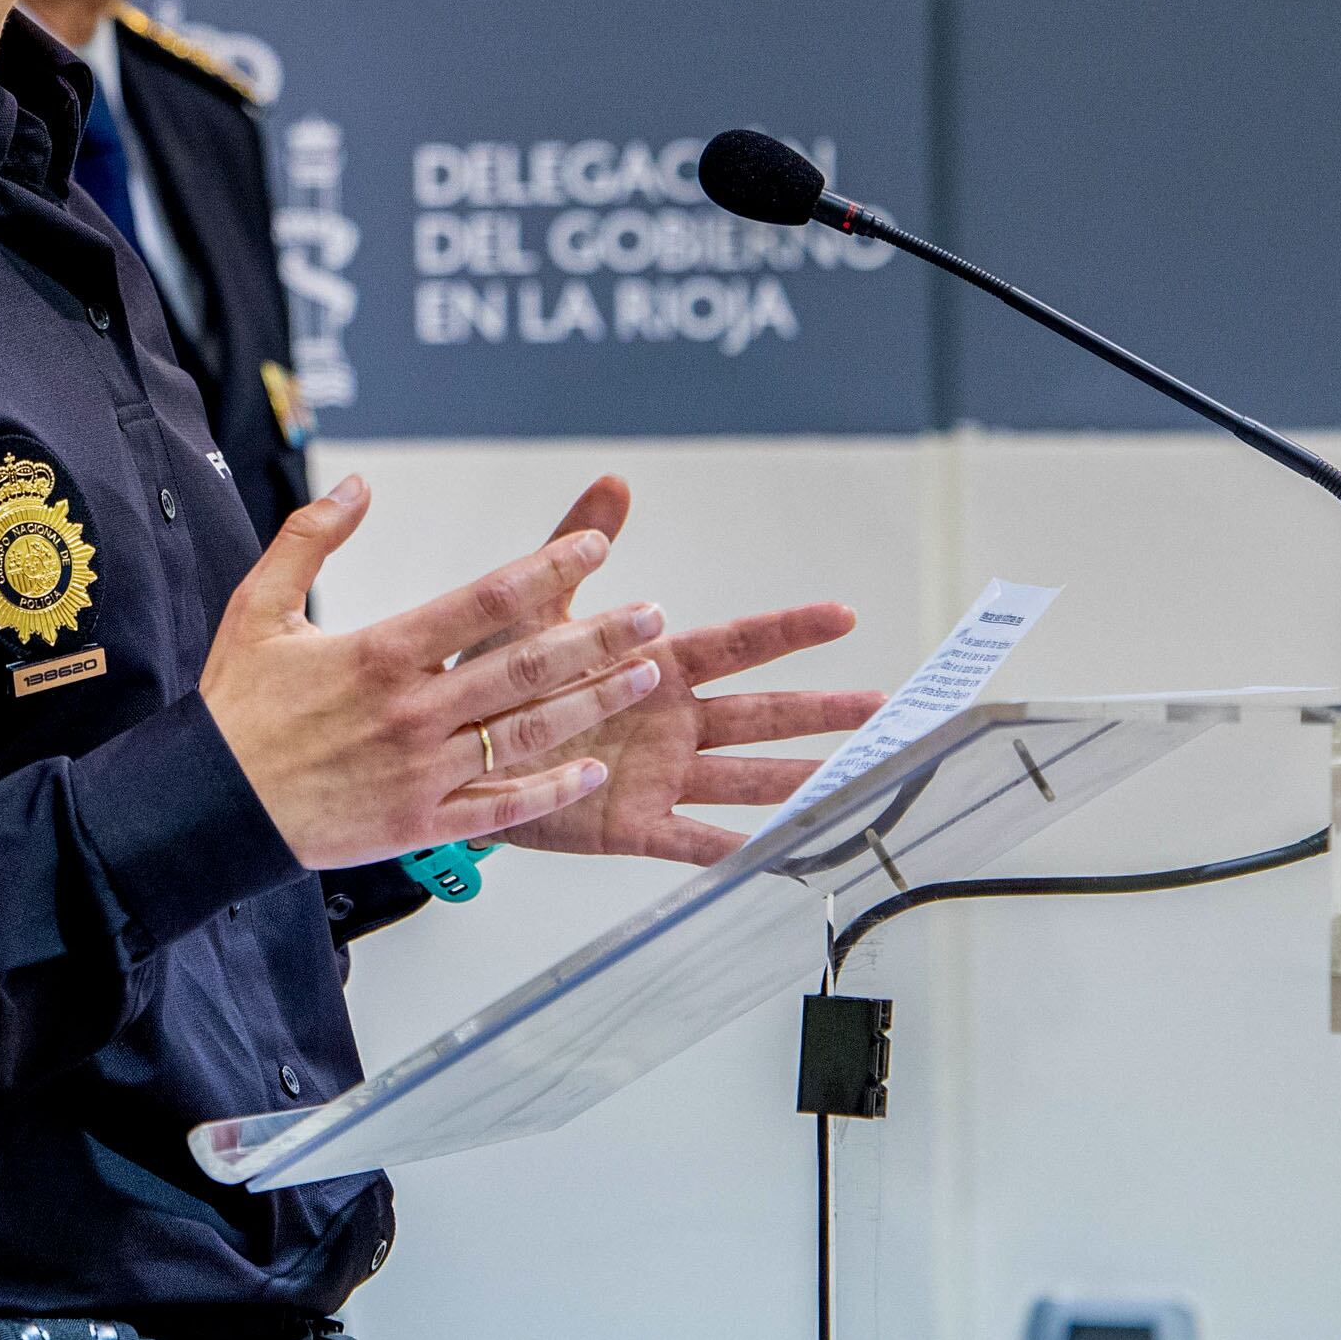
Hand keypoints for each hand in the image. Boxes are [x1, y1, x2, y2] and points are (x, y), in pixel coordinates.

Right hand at [200, 475, 665, 869]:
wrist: (210, 805)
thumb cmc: (236, 707)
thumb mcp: (258, 606)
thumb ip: (310, 538)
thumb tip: (359, 486)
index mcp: (380, 651)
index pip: (485, 600)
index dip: (548, 571)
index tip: (595, 550)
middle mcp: (413, 710)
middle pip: (525, 665)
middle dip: (599, 636)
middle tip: (652, 615)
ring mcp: (422, 771)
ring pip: (527, 734)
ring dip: (592, 704)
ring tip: (643, 678)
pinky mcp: (419, 822)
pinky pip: (501, 808)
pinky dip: (550, 790)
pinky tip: (590, 772)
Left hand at [480, 477, 886, 865]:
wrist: (456, 746)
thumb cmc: (498, 676)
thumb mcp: (534, 607)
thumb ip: (574, 547)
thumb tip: (614, 483)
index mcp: (655, 667)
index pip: (735, 645)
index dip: (788, 630)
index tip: (842, 615)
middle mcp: (670, 723)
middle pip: (760, 715)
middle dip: (821, 710)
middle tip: (884, 707)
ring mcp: (658, 775)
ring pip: (745, 779)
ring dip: (800, 779)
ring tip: (858, 780)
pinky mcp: (631, 825)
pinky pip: (693, 842)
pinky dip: (737, 852)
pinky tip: (783, 856)